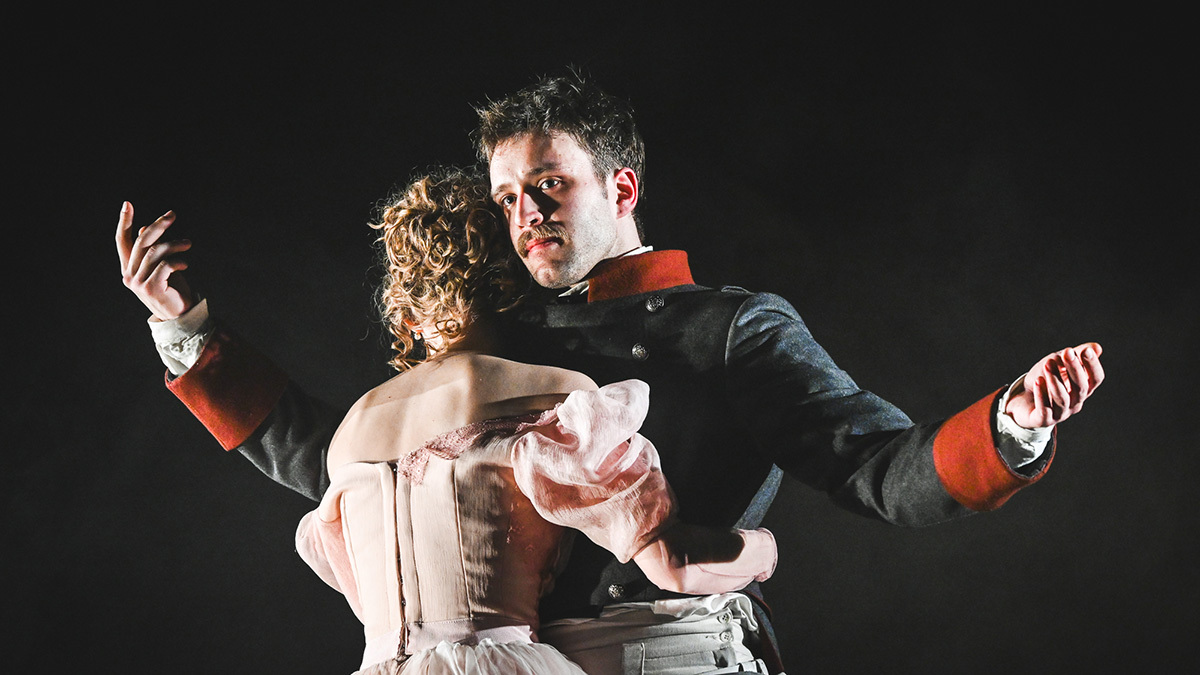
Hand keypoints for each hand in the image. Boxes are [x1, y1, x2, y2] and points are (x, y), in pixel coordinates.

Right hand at [116, 201, 195, 320]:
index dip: (123, 222)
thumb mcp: (160, 266)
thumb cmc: (171, 288)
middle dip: (158, 225)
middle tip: (172, 215)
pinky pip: (165, 266)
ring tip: (188, 243)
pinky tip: (185, 265)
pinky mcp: (151, 288)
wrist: (179, 315)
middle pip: (141, 242)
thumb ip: (150, 251)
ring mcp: (138, 282)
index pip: (122, 241)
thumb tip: (142, 228)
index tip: (127, 204)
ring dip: (174, 244)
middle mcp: (129, 274)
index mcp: (128, 267)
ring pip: (155, 252)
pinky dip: (177, 262)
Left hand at [1005, 342, 1104, 428]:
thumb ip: (1076, 356)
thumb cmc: (1044, 380)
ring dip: (1055, 380)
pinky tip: (1038, 381)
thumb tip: (1096, 347)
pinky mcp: (1043, 420)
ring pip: (1062, 398)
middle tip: (1066, 352)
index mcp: (1083, 390)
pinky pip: (1045, 409)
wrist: (1021, 399)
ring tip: (1047, 364)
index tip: (1085, 350)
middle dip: (1074, 368)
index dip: (1093, 366)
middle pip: (1080, 387)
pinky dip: (1042, 395)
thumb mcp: (1058, 364)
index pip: (1095, 379)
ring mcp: (1060, 413)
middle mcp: (1075, 403)